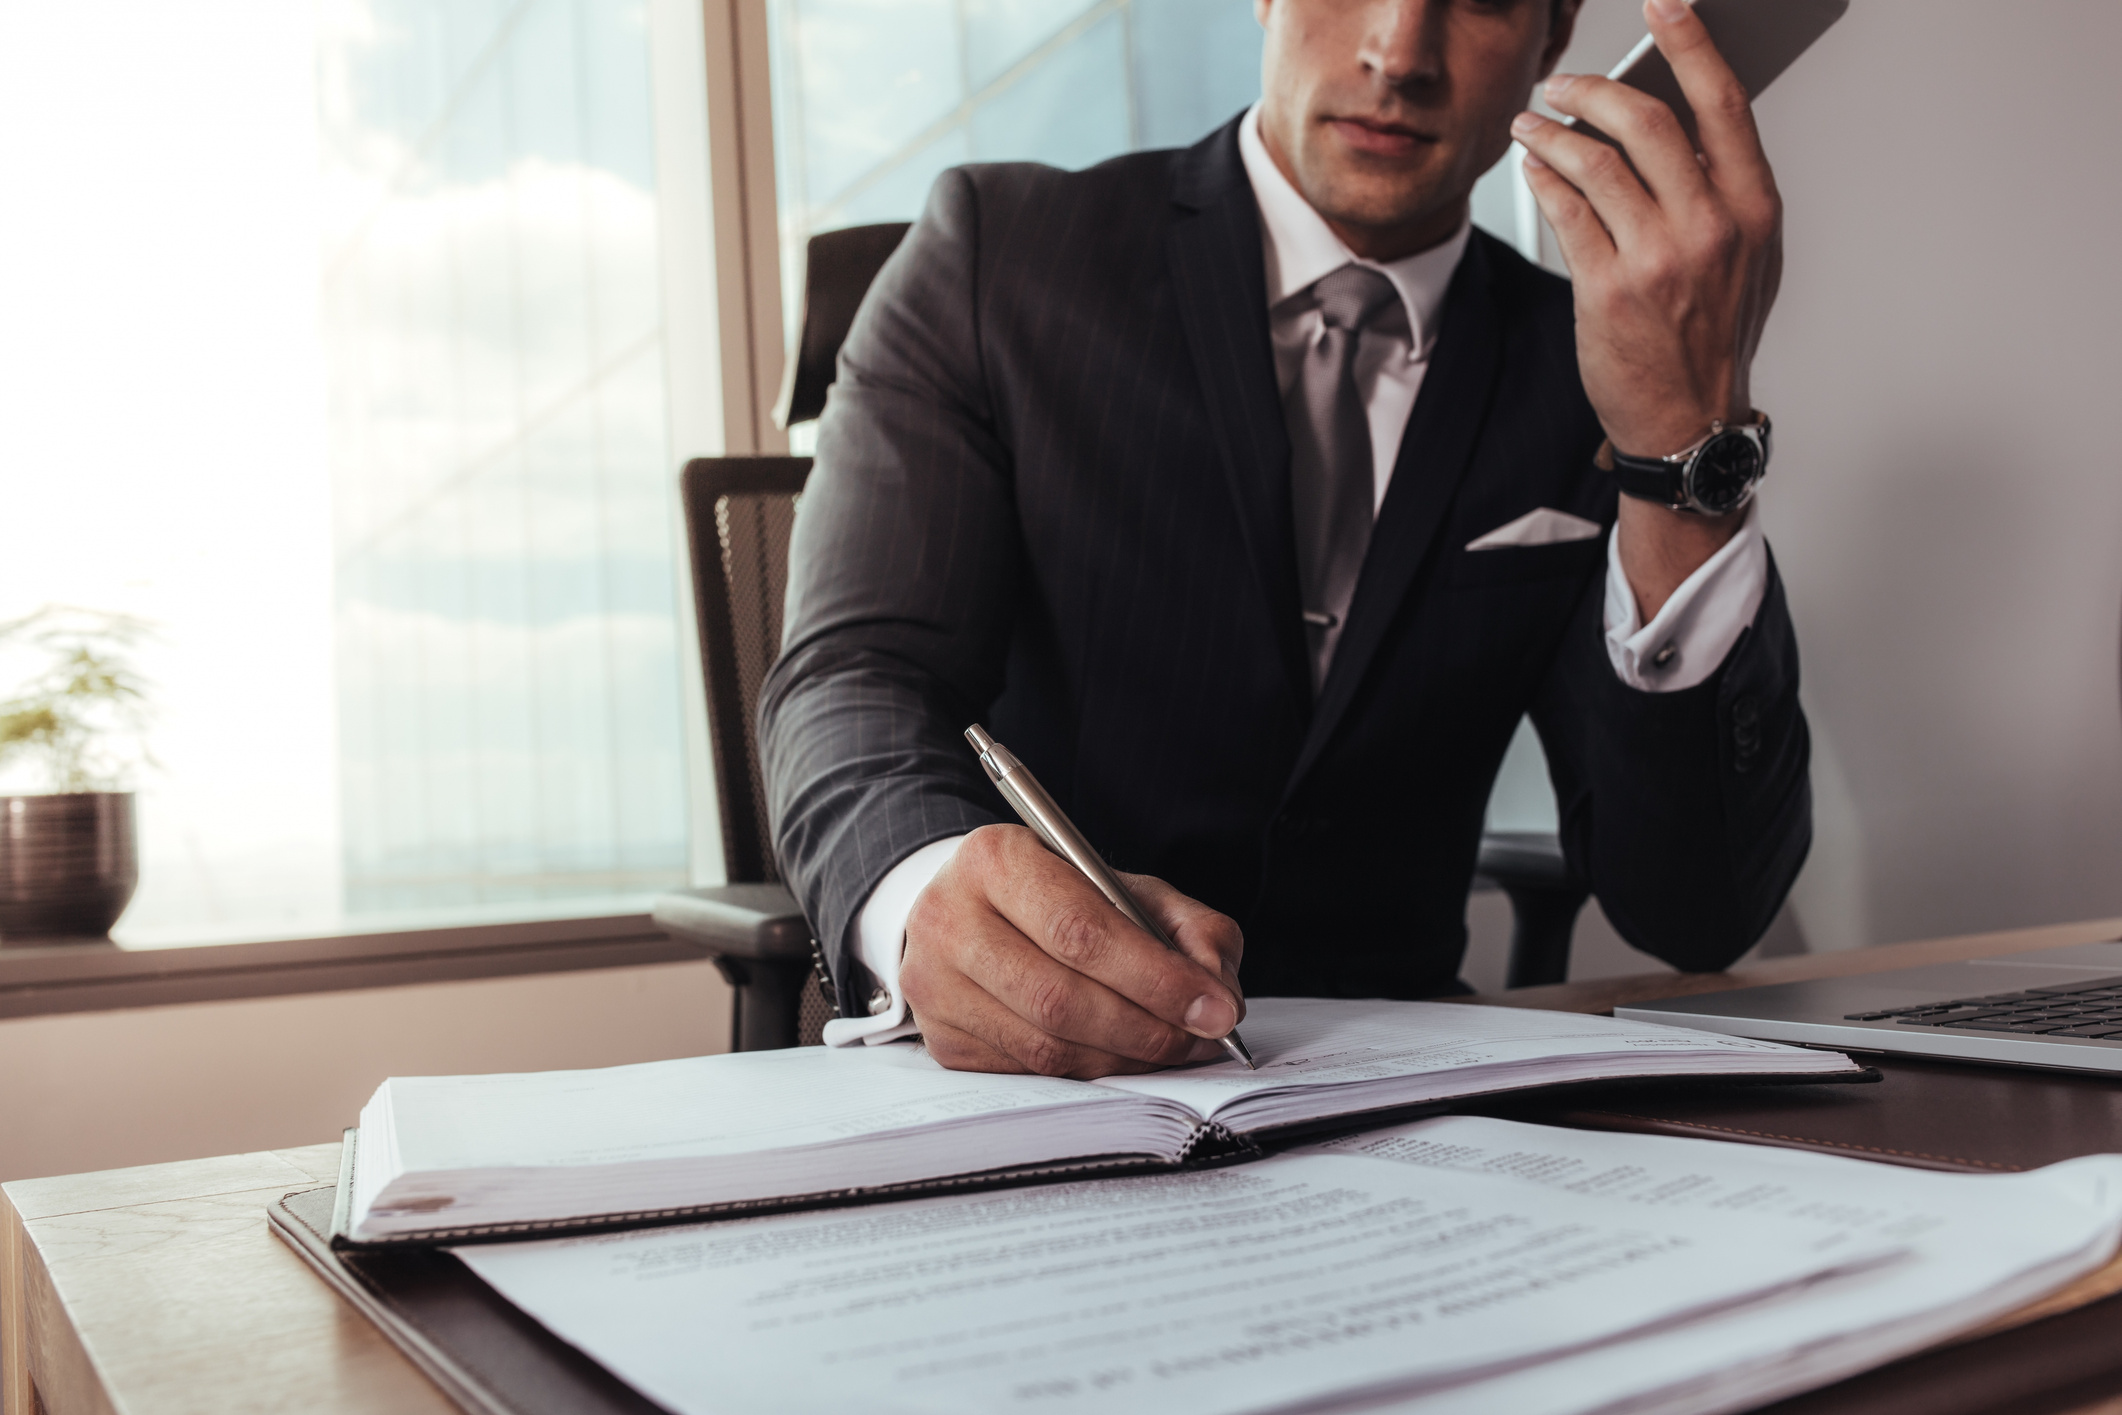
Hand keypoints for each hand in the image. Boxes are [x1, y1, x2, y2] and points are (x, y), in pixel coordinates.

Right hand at [899, 824, 1246, 1077]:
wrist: (969, 908)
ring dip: (1124, 1058)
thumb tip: (1218, 996)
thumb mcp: (1124, 886)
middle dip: (1146, 1028)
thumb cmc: (1057, 896)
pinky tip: (1122, 1056)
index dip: (1155, 978)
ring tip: (1171, 1048)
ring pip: (1045, 1046)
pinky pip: (1028, 1072)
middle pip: (1059, 999)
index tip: (1215, 1008)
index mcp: (995, 859)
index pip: (1080, 931)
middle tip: (1201, 1038)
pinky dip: (1088, 1071)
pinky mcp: (940, 1037)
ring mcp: (935, 985)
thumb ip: (1185, 927)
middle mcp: (949, 919)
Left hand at [1509, 0, 1782, 613]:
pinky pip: (1566, 208)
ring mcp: (1659, 258)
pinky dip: (1542, 175)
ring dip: (1553, 131)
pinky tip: (1532, 164)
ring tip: (1532, 123)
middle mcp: (1710, 227)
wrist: (1686, 418)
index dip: (1690, 42)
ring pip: (1596, 161)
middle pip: (1647, 121)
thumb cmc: (1711, 336)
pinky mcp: (1609, 288)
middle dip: (1594, 88)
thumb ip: (1719, 187)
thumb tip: (1675, 115)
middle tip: (1563, 82)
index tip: (1664, 5)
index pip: (1723, 102)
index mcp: (1752, 208)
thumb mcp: (1745, 255)